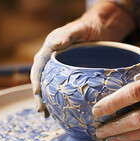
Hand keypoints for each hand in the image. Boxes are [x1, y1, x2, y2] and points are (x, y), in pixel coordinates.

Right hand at [30, 1, 134, 115]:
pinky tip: (62, 107)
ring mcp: (63, 66)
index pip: (39, 65)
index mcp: (51, 47)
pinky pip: (64, 84)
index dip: (36, 79)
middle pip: (42, 78)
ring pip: (51, 84)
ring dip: (48, 99)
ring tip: (48, 114)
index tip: (37, 93)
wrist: (103, 28)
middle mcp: (54, 57)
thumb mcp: (80, 28)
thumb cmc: (90, 26)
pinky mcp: (73, 71)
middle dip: (40, 95)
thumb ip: (68, 35)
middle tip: (42, 111)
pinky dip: (61, 96)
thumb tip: (54, 45)